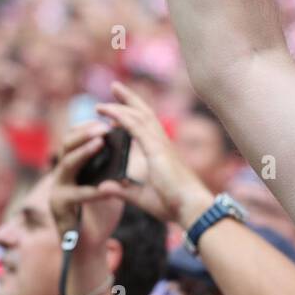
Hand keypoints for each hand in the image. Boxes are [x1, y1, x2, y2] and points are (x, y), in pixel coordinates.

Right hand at [50, 121, 127, 251]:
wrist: (90, 244)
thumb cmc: (100, 212)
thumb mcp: (109, 182)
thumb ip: (114, 164)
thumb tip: (128, 139)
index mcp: (74, 165)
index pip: (75, 136)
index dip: (88, 125)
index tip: (106, 118)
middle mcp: (62, 174)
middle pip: (67, 144)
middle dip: (85, 133)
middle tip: (104, 126)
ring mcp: (58, 189)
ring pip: (67, 164)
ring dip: (84, 152)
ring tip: (100, 143)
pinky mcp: (60, 207)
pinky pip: (76, 195)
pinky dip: (93, 190)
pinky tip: (108, 187)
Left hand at [95, 81, 213, 226]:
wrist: (190, 208)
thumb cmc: (173, 204)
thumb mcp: (141, 196)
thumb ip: (122, 190)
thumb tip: (103, 187)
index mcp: (160, 152)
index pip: (144, 126)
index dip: (130, 115)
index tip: (115, 110)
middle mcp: (161, 144)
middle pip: (144, 113)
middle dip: (129, 99)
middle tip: (114, 86)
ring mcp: (160, 145)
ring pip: (140, 115)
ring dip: (123, 103)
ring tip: (110, 91)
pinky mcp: (156, 150)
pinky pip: (136, 128)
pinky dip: (122, 117)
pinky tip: (109, 112)